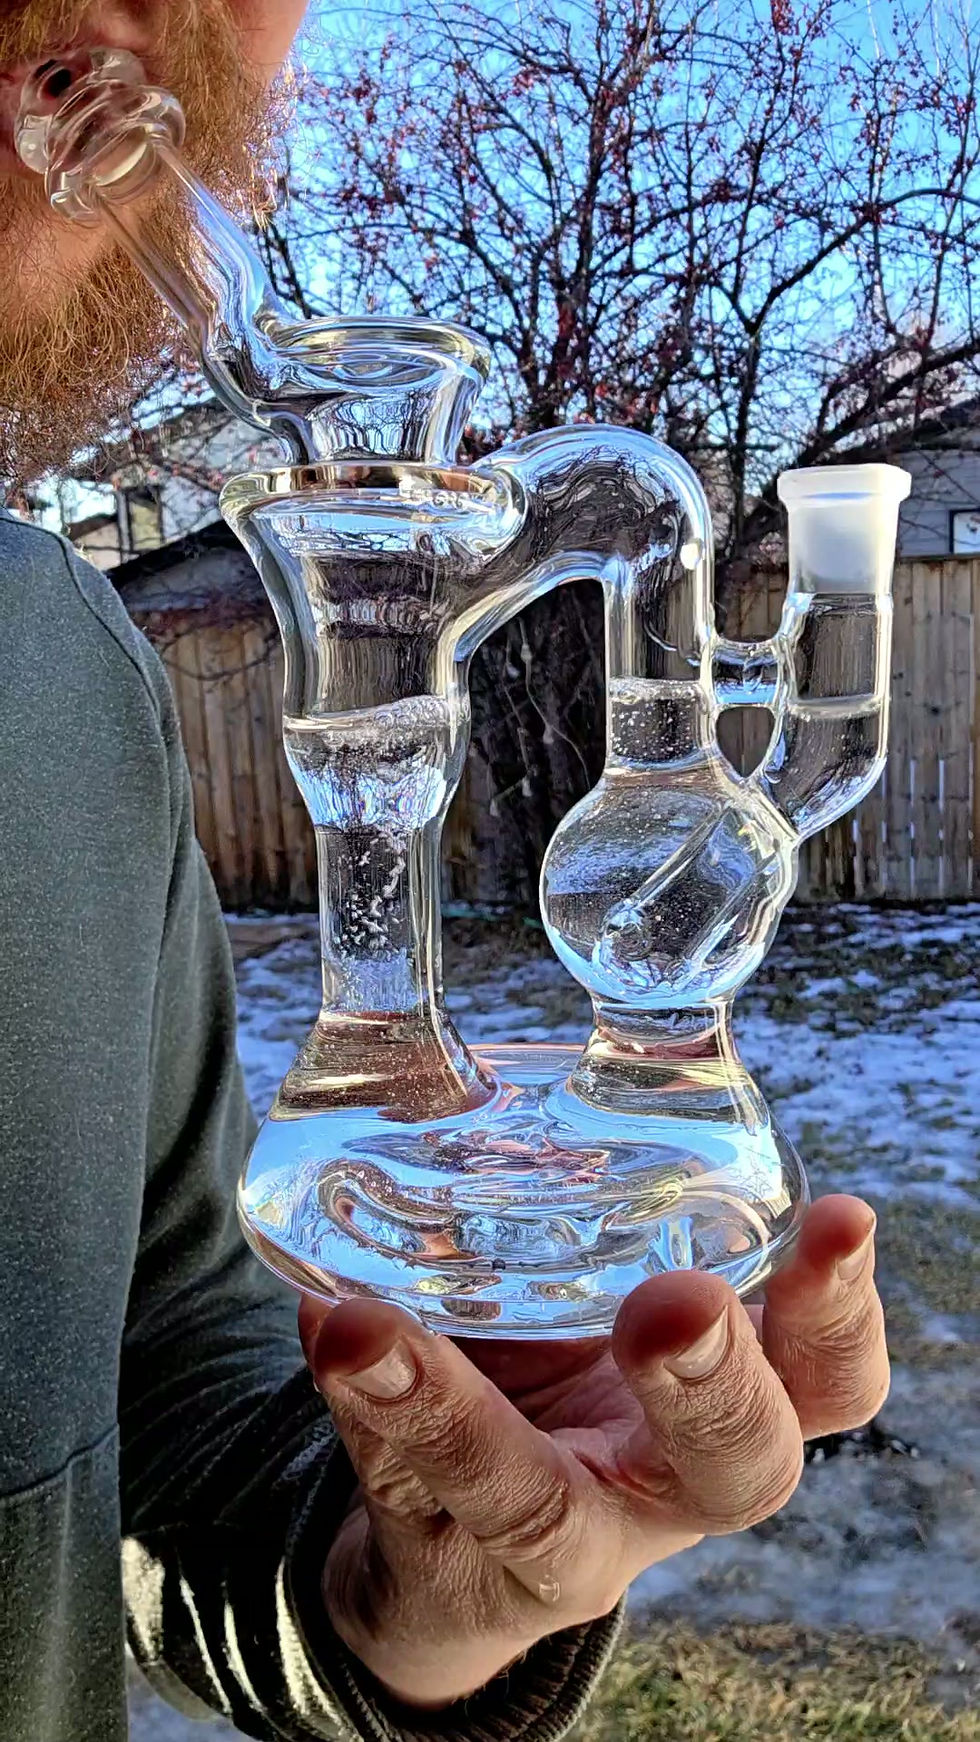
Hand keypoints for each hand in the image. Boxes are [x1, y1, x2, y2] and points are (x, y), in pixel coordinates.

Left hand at [299, 1194, 886, 1709]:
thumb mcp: (598, 1300)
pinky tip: (330, 1331)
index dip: (844, 1310)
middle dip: (713, 1387)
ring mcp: (555, 1552)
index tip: (840, 1215)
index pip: (826, 1380)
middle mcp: (661, 1492)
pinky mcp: (444, 1571)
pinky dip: (361, 1407)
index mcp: (725, 1411)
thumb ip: (604, 1193)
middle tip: (675, 1307)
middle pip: (736, 1468)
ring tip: (374, 1329)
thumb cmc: (547, 1385)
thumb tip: (586, 1019)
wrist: (442, 1550)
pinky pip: (403, 1494)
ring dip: (456, 1413)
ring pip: (532, 1509)